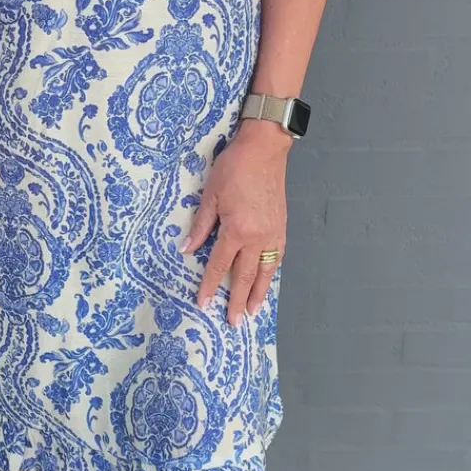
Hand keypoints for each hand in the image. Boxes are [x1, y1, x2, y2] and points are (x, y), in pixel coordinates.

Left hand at [180, 120, 289, 324]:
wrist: (265, 149)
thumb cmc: (235, 167)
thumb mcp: (211, 195)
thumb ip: (201, 226)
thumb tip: (188, 250)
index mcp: (237, 230)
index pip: (220, 265)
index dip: (209, 286)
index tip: (203, 304)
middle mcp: (258, 238)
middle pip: (245, 276)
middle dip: (238, 301)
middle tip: (235, 322)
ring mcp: (273, 234)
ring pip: (265, 272)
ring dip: (259, 293)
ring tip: (253, 311)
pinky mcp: (282, 227)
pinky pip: (277, 258)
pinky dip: (271, 273)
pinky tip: (266, 281)